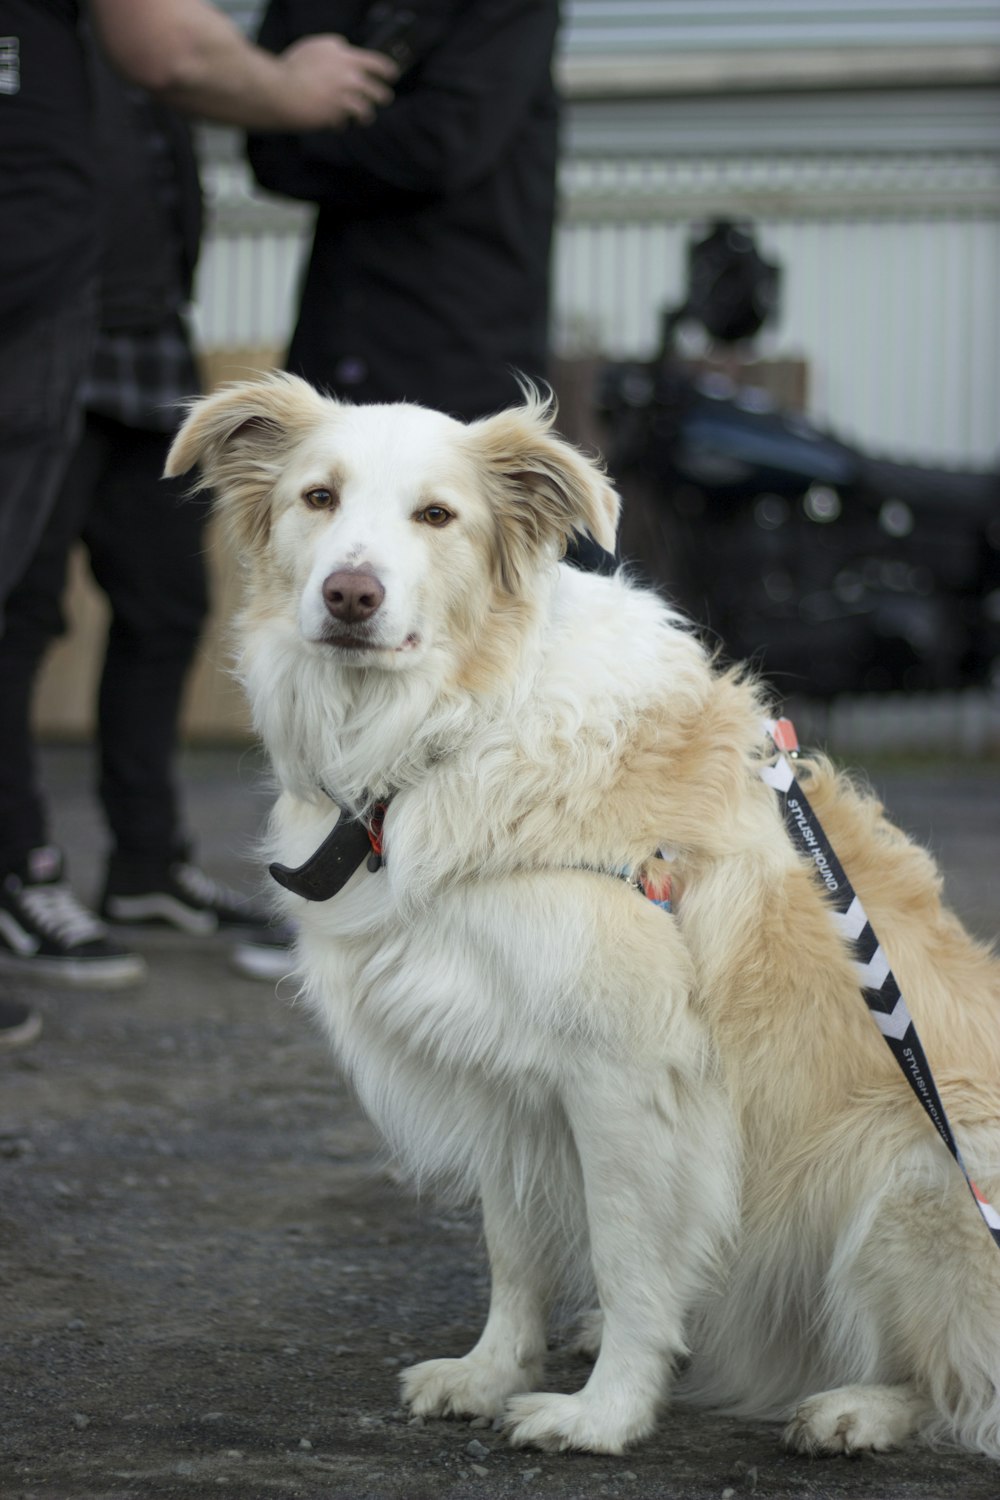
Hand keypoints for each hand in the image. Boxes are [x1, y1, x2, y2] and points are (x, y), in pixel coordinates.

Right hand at [279, 35, 396, 127]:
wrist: (278, 89)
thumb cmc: (290, 67)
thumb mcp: (312, 46)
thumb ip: (332, 47)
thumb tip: (344, 46)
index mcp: (342, 54)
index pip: (374, 61)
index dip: (387, 69)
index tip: (393, 74)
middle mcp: (347, 73)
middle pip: (376, 89)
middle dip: (382, 96)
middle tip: (384, 98)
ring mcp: (344, 95)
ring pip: (366, 109)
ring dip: (366, 115)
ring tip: (364, 119)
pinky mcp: (337, 113)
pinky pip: (346, 121)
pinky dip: (342, 123)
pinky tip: (338, 125)